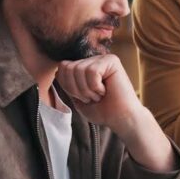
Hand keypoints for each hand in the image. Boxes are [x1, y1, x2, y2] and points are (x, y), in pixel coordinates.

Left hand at [58, 55, 174, 170]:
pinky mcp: (112, 61)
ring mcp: (103, 59)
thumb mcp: (77, 97)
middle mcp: (94, 60)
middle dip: (77, 89)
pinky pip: (92, 71)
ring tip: (99, 95)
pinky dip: (96, 87)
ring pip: (79, 70)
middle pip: (69, 68)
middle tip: (92, 97)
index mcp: (85, 67)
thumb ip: (67, 84)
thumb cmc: (103, 111)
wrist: (121, 119)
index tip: (83, 97)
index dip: (68, 86)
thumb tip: (57, 70)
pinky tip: (106, 90)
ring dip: (87, 89)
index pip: (63, 67)